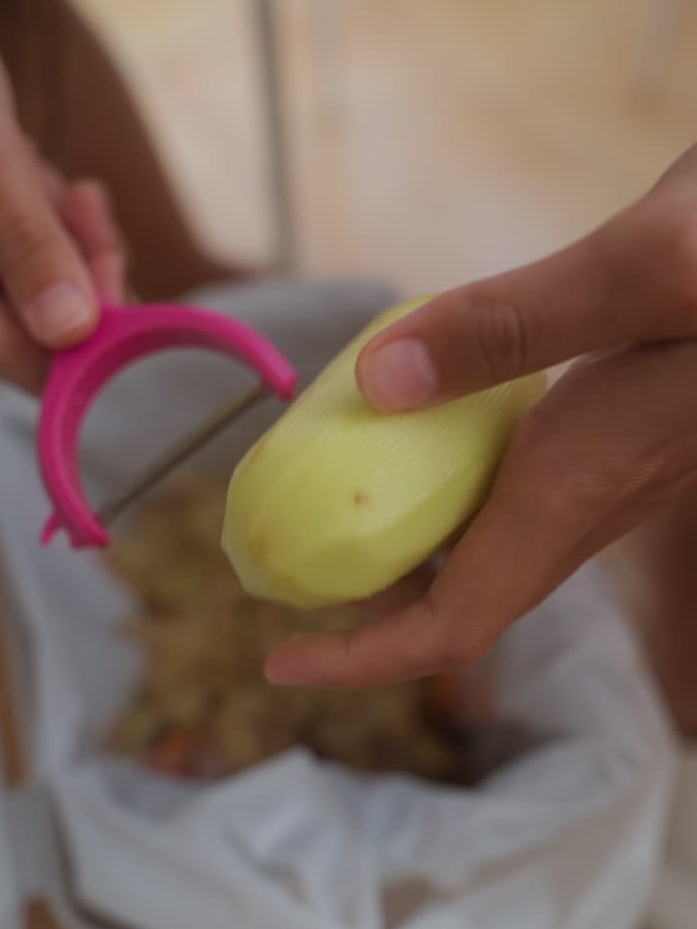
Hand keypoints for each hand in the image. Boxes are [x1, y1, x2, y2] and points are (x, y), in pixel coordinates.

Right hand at [0, 21, 125, 390]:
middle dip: (84, 275)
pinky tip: (59, 184)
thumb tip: (70, 330)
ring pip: (57, 289)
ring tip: (70, 190)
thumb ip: (26, 239)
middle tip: (87, 213)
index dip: (85, 346)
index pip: (19, 359)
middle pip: (47, 328)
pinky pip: (50, 254)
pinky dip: (66, 223)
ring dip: (79, 242)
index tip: (128, 307)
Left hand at [266, 145, 696, 687]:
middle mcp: (591, 499)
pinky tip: (407, 442)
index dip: (364, 657)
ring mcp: (608, 473)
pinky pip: (508, 494)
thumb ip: (512, 325)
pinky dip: (439, 491)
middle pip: (461, 599)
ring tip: (322, 525)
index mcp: (580, 482)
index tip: (280, 659)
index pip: (457, 622)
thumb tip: (378, 384)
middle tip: (278, 581)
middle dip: (365, 614)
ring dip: (400, 555)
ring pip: (485, 549)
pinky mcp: (615, 434)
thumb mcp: (650, 270)